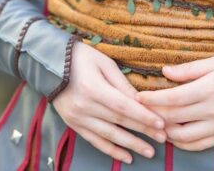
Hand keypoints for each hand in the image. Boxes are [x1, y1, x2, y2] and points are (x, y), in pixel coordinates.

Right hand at [52, 41, 166, 163]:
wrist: (50, 62)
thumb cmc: (81, 57)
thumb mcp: (104, 62)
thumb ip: (122, 83)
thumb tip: (140, 101)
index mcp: (93, 88)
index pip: (123, 107)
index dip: (143, 116)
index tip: (161, 124)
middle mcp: (84, 107)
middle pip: (119, 122)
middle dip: (143, 131)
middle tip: (163, 139)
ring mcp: (77, 118)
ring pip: (108, 136)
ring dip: (130, 145)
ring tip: (149, 151)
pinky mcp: (73, 124)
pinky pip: (95, 141)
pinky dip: (111, 150)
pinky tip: (126, 156)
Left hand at [137, 54, 213, 151]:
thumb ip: (188, 69)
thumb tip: (164, 72)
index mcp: (209, 89)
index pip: (173, 98)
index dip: (153, 99)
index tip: (138, 96)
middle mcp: (212, 111)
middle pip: (174, 118)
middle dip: (153, 114)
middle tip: (140, 109)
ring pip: (183, 137)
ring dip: (165, 131)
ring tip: (155, 122)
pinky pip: (198, 145)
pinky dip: (181, 143)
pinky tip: (173, 134)